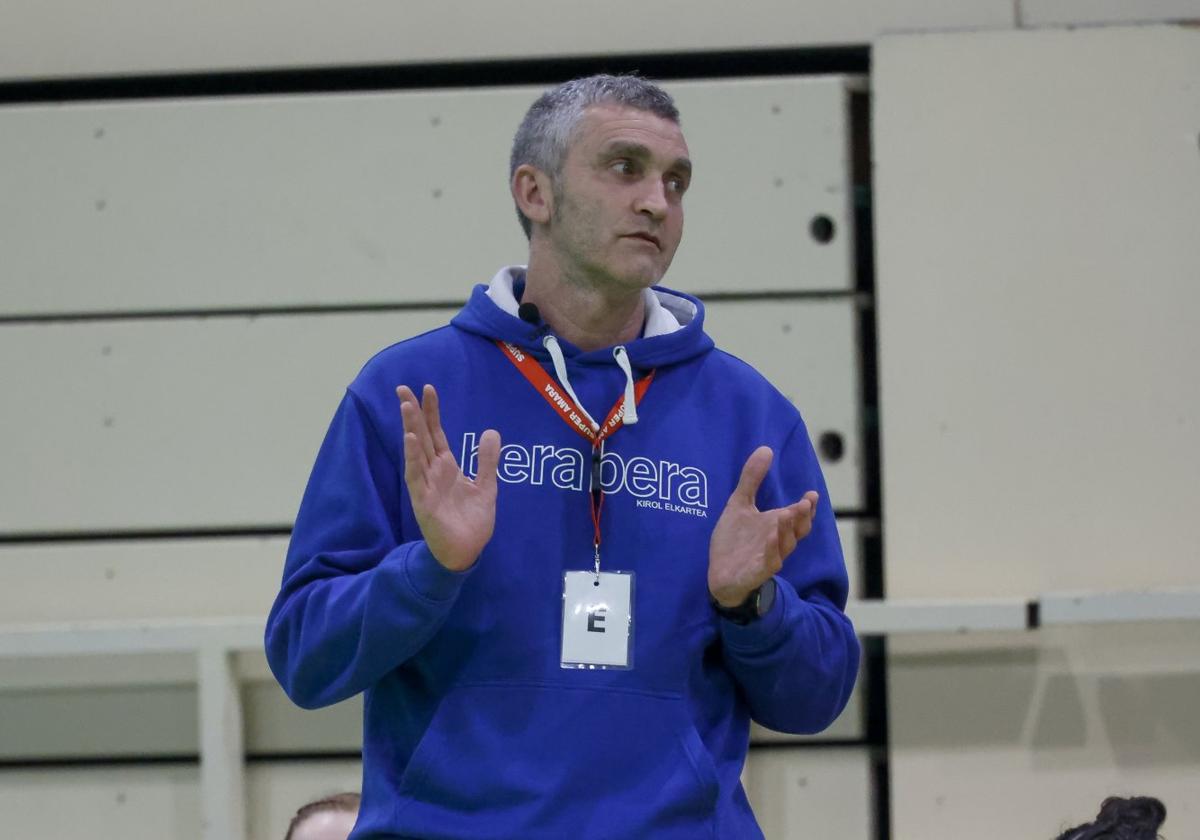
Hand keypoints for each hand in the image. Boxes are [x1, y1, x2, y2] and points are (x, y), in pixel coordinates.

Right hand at [397, 384, 500, 571]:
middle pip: (421, 436)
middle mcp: (432, 472)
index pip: (436, 433)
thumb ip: (487, 460)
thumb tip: (491, 431)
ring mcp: (425, 485)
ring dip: (410, 428)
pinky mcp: (422, 501)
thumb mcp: (486, 485)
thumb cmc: (472, 521)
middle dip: (413, 412)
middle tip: (403, 387)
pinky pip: (415, 475)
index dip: (432, 412)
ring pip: (415, 451)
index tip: (428, 389)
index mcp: (446, 467)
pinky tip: (410, 439)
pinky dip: (413, 457)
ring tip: (406, 406)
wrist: (467, 551)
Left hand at [708, 446, 817, 607]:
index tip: (811, 494)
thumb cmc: (735, 540)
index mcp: (776, 526)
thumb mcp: (739, 504)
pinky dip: (770, 550)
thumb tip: (765, 449)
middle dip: (802, 517)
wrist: (719, 573)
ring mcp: (768, 557)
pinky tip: (769, 537)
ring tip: (785, 514)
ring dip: (787, 530)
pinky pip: (768, 562)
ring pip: (785, 545)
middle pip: (797, 531)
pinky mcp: (756, 572)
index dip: (807, 507)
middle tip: (805, 502)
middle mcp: (776, 541)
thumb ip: (752, 479)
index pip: (798, 517)